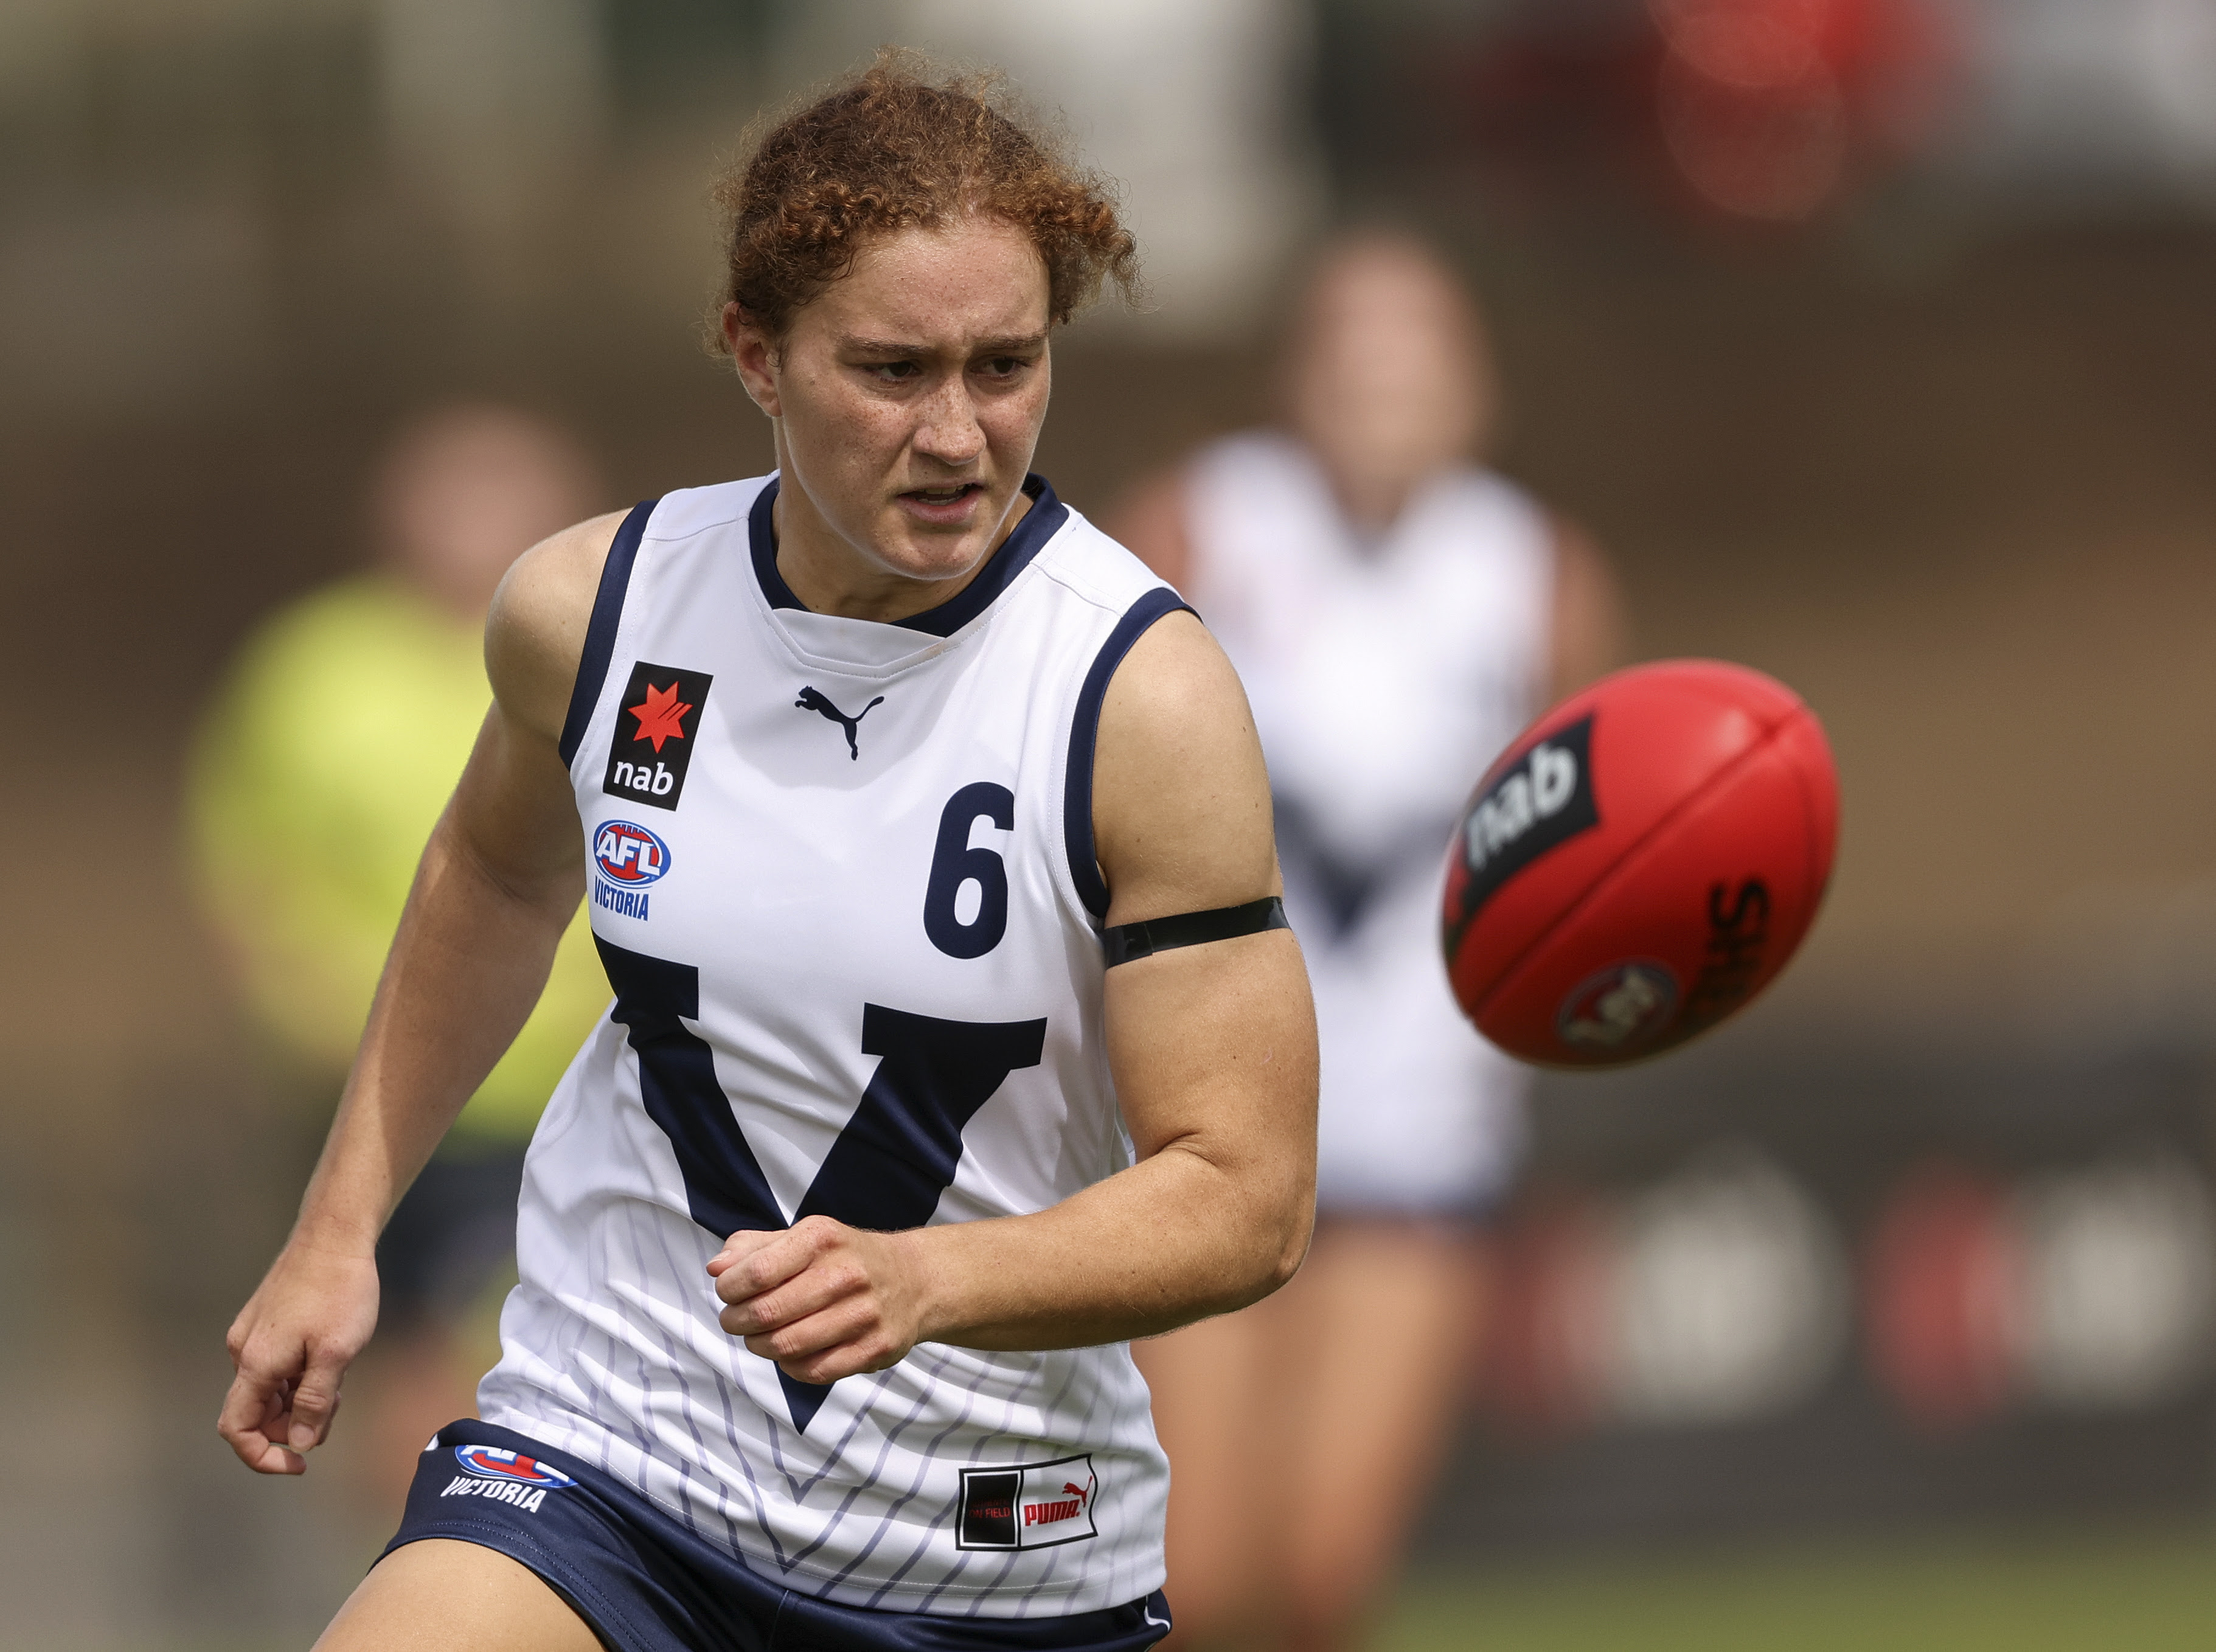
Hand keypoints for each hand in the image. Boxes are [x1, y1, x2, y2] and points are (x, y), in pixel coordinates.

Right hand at [218, 1242, 379, 1473]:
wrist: (334, 1234)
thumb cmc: (340, 1291)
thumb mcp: (337, 1354)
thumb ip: (314, 1402)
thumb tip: (298, 1443)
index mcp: (255, 1364)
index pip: (236, 1429)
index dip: (261, 1456)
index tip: (298, 1464)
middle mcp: (243, 1352)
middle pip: (256, 1412)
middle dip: (292, 1424)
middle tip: (334, 1411)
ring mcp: (252, 1335)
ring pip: (269, 1389)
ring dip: (298, 1400)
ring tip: (338, 1385)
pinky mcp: (265, 1322)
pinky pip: (275, 1366)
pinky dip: (298, 1377)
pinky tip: (329, 1363)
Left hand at [707, 1216, 929, 1383]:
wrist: (914, 1279)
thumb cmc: (843, 1258)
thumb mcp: (803, 1238)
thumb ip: (754, 1249)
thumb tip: (716, 1268)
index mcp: (823, 1238)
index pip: (756, 1272)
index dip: (729, 1289)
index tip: (727, 1293)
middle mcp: (846, 1274)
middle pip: (766, 1313)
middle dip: (737, 1322)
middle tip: (735, 1321)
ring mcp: (864, 1314)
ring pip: (786, 1346)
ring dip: (759, 1346)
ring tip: (758, 1338)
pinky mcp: (875, 1348)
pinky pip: (813, 1371)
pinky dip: (790, 1366)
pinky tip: (790, 1353)